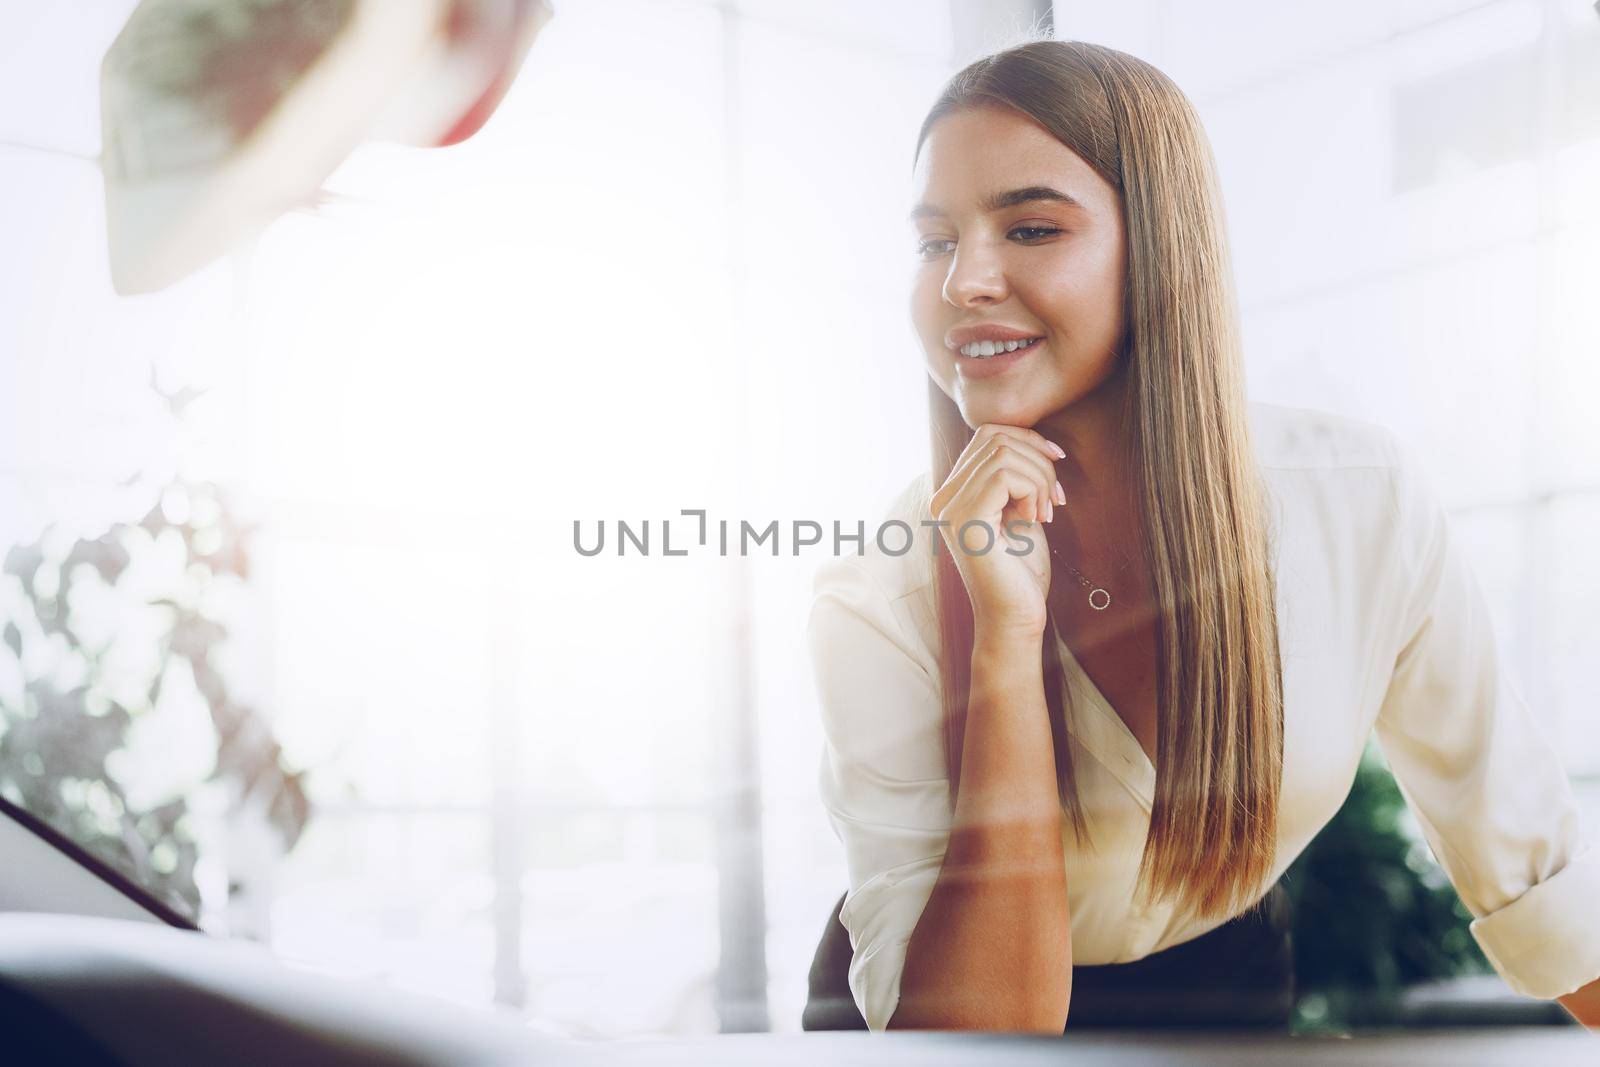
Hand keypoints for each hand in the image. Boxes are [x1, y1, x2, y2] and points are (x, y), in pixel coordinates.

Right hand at [929, 424, 1066, 640]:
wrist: (1015, 619)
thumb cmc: (1021, 572)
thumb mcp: (1020, 512)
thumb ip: (1017, 479)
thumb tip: (1034, 441)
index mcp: (953, 494)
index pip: (986, 435)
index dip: (1027, 439)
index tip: (1056, 464)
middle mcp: (943, 498)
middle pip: (993, 437)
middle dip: (1037, 457)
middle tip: (1054, 497)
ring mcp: (950, 509)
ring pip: (1002, 453)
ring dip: (1039, 477)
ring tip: (1046, 512)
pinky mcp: (966, 521)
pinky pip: (1005, 475)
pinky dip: (1033, 490)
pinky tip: (1037, 519)